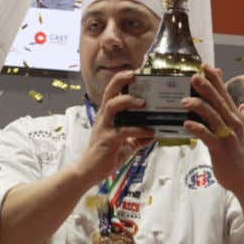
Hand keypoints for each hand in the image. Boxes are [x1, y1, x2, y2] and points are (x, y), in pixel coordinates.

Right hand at [76, 70, 155, 187]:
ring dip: (128, 101)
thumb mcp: (125, 145)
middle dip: (122, 80)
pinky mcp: (108, 139)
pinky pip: (124, 130)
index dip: (122, 79)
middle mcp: (104, 117)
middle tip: (136, 75)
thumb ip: (139, 138)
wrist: (89, 171)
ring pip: (113, 105)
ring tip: (144, 103)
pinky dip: (139, 129)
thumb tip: (155, 133)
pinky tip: (151, 131)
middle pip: (110, 91)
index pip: (112, 91)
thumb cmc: (105, 156)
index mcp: (107, 115)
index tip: (135, 71)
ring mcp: (105, 127)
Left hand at [181, 65, 243, 195]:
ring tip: (184, 101)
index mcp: (235, 117)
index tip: (205, 66)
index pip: (224, 94)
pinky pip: (207, 136)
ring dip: (198, 106)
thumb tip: (208, 102)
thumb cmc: (234, 154)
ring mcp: (228, 136)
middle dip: (206, 87)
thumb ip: (220, 116)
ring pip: (213, 116)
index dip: (215, 80)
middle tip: (193, 76)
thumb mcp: (230, 131)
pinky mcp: (221, 149)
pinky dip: (197, 128)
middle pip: (219, 101)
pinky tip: (186, 124)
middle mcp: (233, 123)